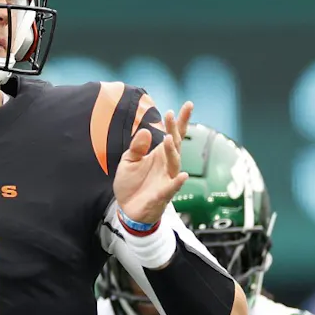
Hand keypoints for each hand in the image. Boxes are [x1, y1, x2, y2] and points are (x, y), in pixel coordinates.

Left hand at [113, 101, 192, 224]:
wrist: (128, 209)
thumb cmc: (131, 184)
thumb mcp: (129, 161)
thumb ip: (137, 147)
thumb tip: (144, 131)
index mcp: (160, 155)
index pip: (173, 134)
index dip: (180, 121)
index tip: (187, 105)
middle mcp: (167, 165)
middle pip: (174, 144)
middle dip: (174, 130)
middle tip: (172, 115)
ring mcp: (167, 179)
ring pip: (174, 163)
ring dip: (171, 151)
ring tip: (168, 138)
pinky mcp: (162, 195)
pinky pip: (171, 187)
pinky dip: (177, 182)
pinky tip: (182, 175)